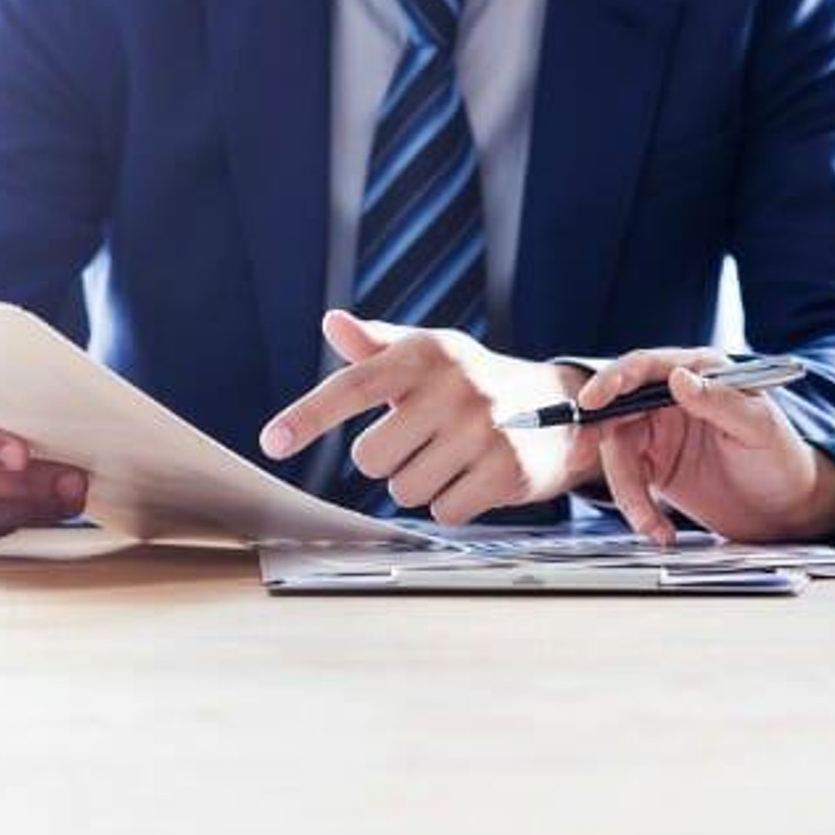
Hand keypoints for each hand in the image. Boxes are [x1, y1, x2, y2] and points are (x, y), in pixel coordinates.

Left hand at [259, 311, 599, 524]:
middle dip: (389, 460)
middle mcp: (456, 387)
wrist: (562, 407)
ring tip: (453, 458)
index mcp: (427, 354)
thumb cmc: (476, 382)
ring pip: (406, 489)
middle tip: (422, 442)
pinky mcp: (508, 469)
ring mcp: (485, 429)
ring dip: (422, 484)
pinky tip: (476, 477)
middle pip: (372, 458)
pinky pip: (444, 511)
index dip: (309, 415)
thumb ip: (377, 347)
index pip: (354, 385)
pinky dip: (454, 503)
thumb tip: (333, 323)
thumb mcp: (430, 355)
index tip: (272, 441)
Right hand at [576, 348, 834, 545]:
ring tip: (650, 524)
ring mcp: (662, 432)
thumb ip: (720, 401)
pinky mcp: (655, 467)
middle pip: (619, 408)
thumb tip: (679, 379)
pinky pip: (628, 482)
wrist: (787, 511)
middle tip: (579, 456)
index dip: (614, 381)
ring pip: (618, 451)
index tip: (592, 401)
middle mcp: (674, 398)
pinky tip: (659, 530)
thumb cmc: (783, 460)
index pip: (647, 368)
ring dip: (625, 490)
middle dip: (596, 433)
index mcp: (701, 373)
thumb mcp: (758, 428)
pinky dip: (635, 508)